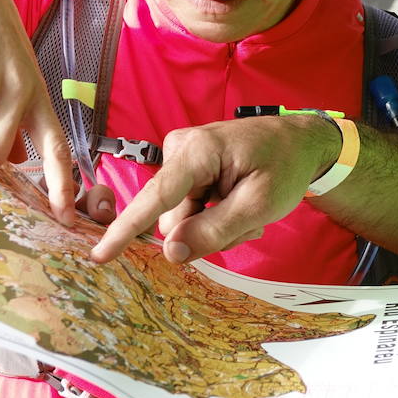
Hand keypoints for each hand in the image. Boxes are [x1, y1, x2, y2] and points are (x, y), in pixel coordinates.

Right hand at [89, 115, 338, 264]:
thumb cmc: (285, 166)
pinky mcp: (188, 168)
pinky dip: (215, 216)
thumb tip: (170, 253)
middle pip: (174, 217)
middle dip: (207, 232)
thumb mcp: (259, 205)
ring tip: (250, 214)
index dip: (126, 230)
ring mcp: (181, 158)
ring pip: (183, 218)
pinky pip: (190, 208)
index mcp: (196, 152)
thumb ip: (215, 230)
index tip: (98, 256)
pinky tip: (240, 206)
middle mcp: (179, 150)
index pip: (155, 197)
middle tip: (248, 226)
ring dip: (215, 227)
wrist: (299, 141)